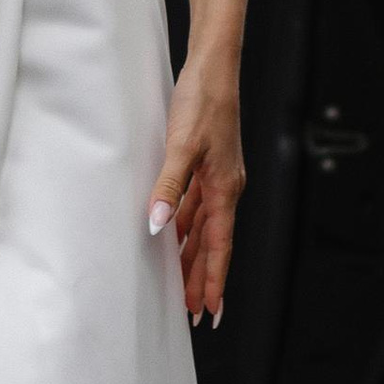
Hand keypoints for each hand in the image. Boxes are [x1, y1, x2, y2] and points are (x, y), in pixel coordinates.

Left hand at [151, 47, 244, 326]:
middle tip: (197, 314)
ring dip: (194, 258)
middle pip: (213, 244)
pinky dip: (186, 228)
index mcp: (225, 189)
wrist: (214, 68)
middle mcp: (225, 188)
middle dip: (205, 280)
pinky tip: (173, 238)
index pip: (218, 246)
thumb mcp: (182, 146)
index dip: (213, 280)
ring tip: (183, 288)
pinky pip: (196, 208)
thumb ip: (169, 187)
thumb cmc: (202, 102)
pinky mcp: (207, 165)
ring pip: (203, 229)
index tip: (210, 311)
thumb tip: (158, 226)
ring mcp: (217, 177)